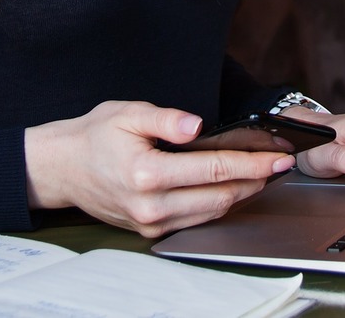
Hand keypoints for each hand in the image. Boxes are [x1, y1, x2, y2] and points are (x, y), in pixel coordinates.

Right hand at [24, 100, 295, 237]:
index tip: (277, 156)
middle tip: (281, 163)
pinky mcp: (150, 230)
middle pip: (220, 196)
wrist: (63, 167)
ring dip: (243, 194)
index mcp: (147, 173)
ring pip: (212, 213)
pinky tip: (234, 188)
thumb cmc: (95, 135)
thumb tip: (195, 124)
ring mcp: (151, 223)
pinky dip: (220, 205)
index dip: (251, 162)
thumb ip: (164, 118)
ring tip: (264, 174)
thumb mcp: (128, 113)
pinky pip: (196, 220)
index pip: (214, 169)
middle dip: (256, 180)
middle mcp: (151, 205)